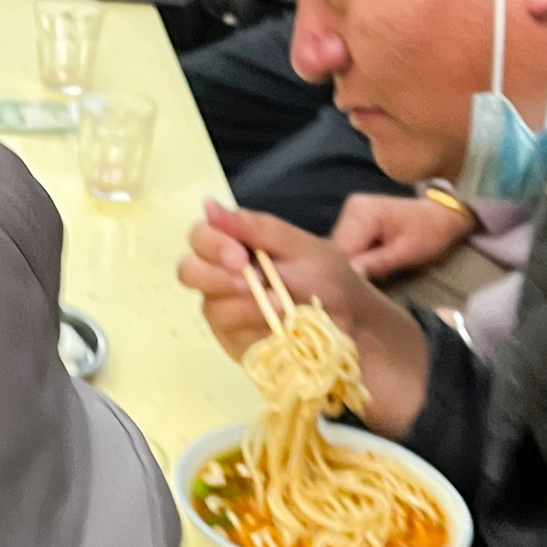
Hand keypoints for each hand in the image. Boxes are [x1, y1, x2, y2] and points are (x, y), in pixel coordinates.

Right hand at [178, 199, 430, 436]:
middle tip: (245, 281)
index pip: (201, 236)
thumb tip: (208, 204)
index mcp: (238, 246)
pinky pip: (228, 334)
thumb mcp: (300, 247)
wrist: (357, 327)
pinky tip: (276, 326)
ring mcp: (228, 312)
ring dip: (242, 305)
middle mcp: (224, 277)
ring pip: (209, 306)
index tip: (239, 256)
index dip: (211, 243)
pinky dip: (252, 327)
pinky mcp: (236, 341)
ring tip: (278, 307)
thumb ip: (256, 227)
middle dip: (213, 275)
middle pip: (189, 271)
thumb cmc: (330, 281)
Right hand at [332, 189, 473, 282]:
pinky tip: (367, 267)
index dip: (346, 272)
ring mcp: (351, 212)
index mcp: (362, 212)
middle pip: (337, 248)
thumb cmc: (429, 233)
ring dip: (351, 264)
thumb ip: (377, 263)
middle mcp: (351, 208)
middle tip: (365, 287)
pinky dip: (354, 258)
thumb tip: (351, 275)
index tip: (357, 291)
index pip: (341, 249)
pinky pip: (347, 244)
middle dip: (348, 269)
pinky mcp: (354, 219)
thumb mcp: (407, 253)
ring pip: (339, 247)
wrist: (441, 215)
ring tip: (369, 278)